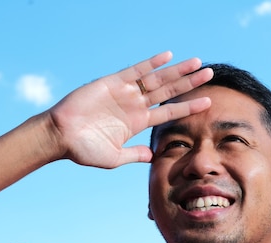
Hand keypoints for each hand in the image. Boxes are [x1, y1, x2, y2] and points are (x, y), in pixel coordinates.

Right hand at [46, 51, 212, 168]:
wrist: (60, 136)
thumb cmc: (83, 150)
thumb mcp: (114, 158)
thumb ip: (134, 154)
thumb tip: (153, 155)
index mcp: (137, 122)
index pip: (169, 112)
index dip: (189, 106)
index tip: (209, 102)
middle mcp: (134, 105)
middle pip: (168, 91)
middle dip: (189, 83)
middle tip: (210, 73)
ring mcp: (124, 92)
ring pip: (157, 79)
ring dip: (177, 71)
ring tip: (197, 63)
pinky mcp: (112, 82)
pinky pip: (135, 70)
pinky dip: (151, 63)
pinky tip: (167, 56)